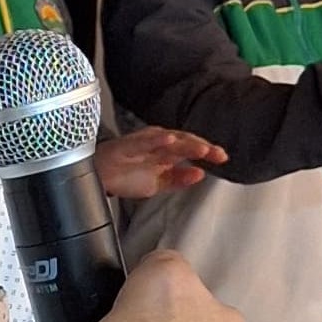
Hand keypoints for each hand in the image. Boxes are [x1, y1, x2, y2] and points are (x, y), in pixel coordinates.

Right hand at [94, 123, 226, 198]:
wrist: (97, 176)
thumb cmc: (126, 174)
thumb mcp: (158, 183)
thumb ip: (179, 180)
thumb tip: (201, 175)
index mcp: (166, 151)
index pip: (191, 149)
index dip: (208, 152)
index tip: (224, 159)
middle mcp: (157, 144)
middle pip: (185, 142)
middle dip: (203, 148)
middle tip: (219, 154)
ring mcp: (143, 143)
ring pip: (169, 140)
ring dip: (186, 143)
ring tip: (203, 149)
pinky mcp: (128, 146)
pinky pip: (144, 141)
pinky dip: (157, 139)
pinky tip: (169, 139)